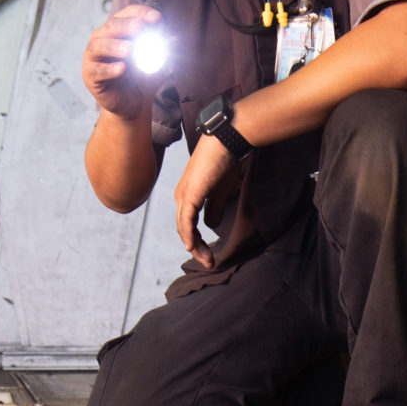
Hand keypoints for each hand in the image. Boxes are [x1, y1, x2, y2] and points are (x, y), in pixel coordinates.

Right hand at [81, 3, 158, 117]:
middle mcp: (103, 37)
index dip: (142, 13)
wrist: (134, 104)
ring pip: (99, 45)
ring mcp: (93, 55)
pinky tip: (121, 68)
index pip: (128, 14)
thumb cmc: (143, 78)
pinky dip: (109, 69)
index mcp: (119, 29)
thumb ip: (164, 50)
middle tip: (140, 27)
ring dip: (115, 45)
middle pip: (112, 25)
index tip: (158, 18)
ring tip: (129, 49)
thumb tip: (174, 39)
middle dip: (127, 25)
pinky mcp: (89, 74)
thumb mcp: (158, 63)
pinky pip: (97, 70)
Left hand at [173, 131, 235, 267]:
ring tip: (206, 260)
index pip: (188, 224)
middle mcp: (181, 196)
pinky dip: (188, 235)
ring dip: (194, 246)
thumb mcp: (220, 191)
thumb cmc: (224, 162)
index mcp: (187, 195)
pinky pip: (186, 220)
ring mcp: (183, 195)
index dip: (197, 241)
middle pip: (184, 229)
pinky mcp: (189, 195)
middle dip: (196, 248)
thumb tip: (211, 226)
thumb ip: (214, 209)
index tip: (209, 255)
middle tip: (208, 263)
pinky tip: (191, 247)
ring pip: (184, 227)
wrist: (226, 142)